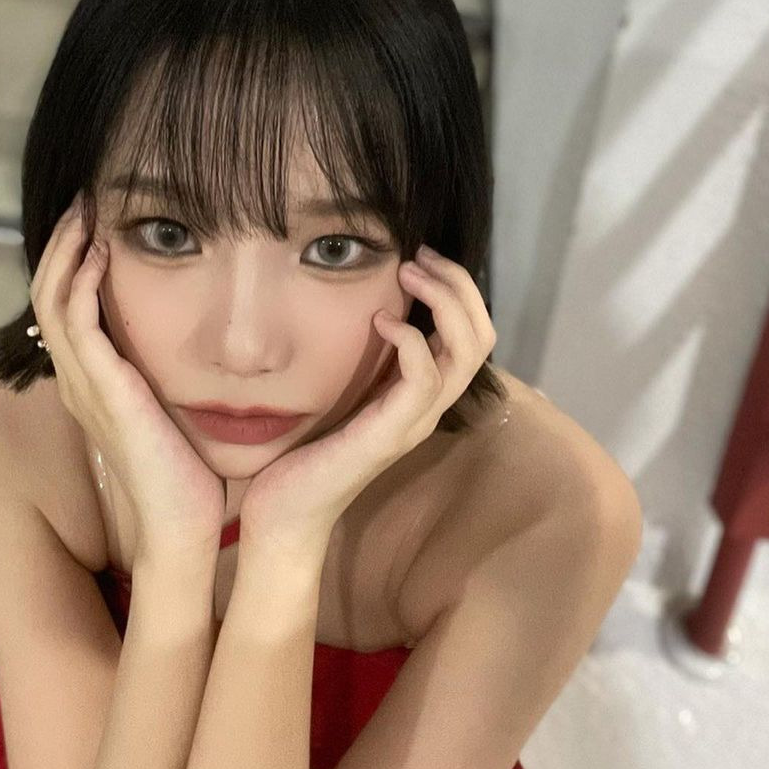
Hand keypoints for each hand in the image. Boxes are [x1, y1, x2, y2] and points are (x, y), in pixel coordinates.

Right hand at [30, 192, 225, 567]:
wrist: (184, 525)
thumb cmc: (190, 476)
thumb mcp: (176, 412)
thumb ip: (174, 377)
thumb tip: (201, 346)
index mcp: (94, 384)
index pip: (65, 308)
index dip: (72, 261)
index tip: (96, 222)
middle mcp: (80, 382)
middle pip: (47, 295)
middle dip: (62, 243)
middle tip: (83, 202)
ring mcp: (85, 386)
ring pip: (52, 301)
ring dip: (66, 251)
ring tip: (86, 213)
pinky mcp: (102, 390)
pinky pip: (76, 324)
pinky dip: (83, 283)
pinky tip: (102, 254)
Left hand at [237, 245, 497, 556]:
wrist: (285, 511)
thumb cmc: (306, 450)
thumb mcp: (343, 390)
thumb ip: (364, 359)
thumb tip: (364, 305)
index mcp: (421, 395)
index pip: (473, 336)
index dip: (458, 290)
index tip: (421, 259)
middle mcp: (428, 407)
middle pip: (482, 337)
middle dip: (459, 286)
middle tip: (420, 257)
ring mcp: (414, 422)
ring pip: (466, 352)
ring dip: (443, 301)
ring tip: (408, 274)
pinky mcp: (391, 433)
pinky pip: (424, 378)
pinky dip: (411, 340)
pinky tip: (382, 321)